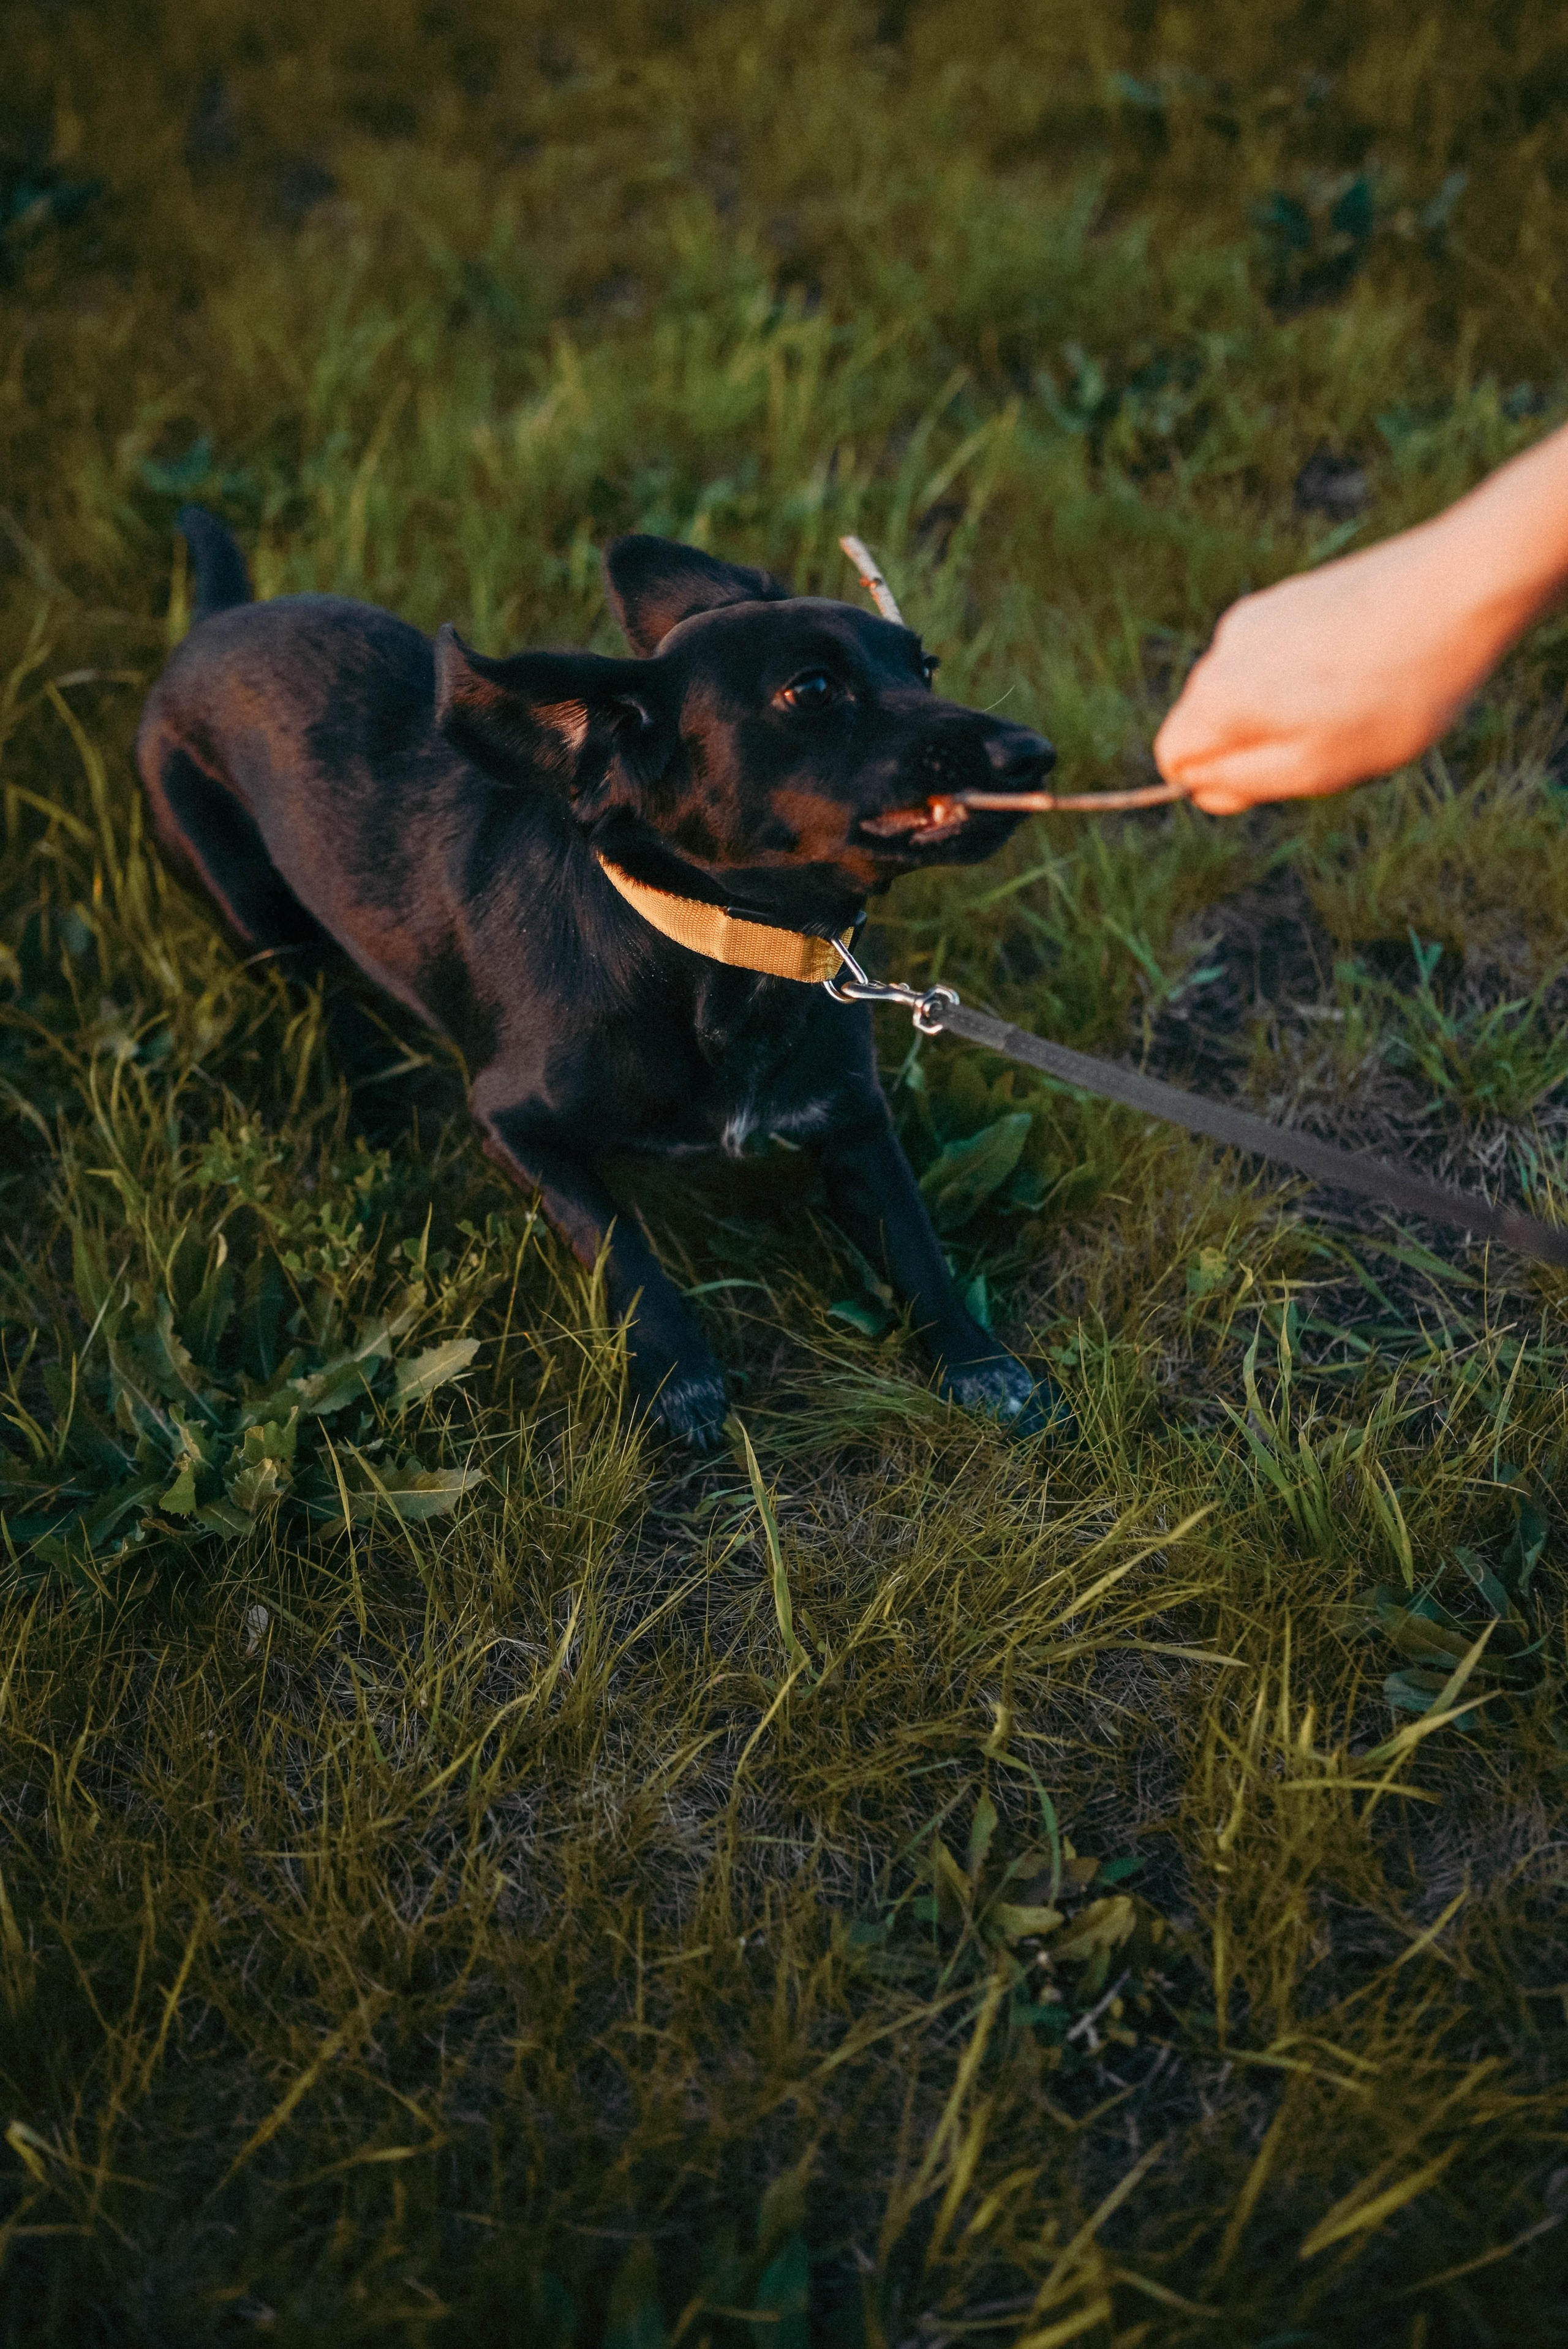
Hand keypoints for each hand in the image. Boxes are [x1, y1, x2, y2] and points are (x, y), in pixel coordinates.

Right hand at [1153, 523, 1517, 814]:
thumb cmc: (1392, 693)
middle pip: (1211, 722)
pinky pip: (1283, 654)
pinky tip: (1370, 668)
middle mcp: (1222, 650)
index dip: (1217, 783)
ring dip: (1291, 710)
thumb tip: (1198, 786)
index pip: (1172, 758)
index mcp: (1216, 698)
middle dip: (1258, 745)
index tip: (1280, 779)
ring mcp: (1260, 614)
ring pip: (1251, 688)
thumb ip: (1243, 784)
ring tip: (1361, 703)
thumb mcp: (1314, 769)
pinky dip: (1314, 674)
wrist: (1459, 587)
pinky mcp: (1297, 592)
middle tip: (1333, 744)